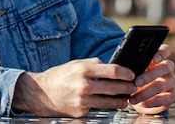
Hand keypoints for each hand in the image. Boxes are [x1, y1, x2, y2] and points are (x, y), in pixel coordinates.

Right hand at [12, 58, 136, 116]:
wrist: (40, 93)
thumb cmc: (60, 76)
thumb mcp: (76, 63)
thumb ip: (94, 63)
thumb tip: (111, 66)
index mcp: (84, 69)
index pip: (112, 71)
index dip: (126, 73)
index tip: (132, 75)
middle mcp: (83, 85)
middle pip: (113, 88)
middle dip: (127, 88)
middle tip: (133, 88)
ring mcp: (82, 100)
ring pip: (108, 102)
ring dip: (120, 101)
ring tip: (125, 100)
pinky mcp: (79, 112)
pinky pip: (96, 108)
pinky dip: (103, 106)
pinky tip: (108, 103)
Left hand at [128, 44, 174, 114]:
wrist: (140, 97)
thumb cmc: (136, 80)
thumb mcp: (134, 71)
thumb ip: (133, 67)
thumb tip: (124, 67)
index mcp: (159, 58)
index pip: (166, 50)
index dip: (162, 53)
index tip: (154, 59)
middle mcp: (168, 68)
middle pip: (165, 67)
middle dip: (149, 75)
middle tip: (137, 83)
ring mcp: (171, 81)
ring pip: (163, 84)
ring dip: (146, 92)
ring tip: (134, 98)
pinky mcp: (172, 95)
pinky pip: (167, 98)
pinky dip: (154, 102)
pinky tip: (144, 104)